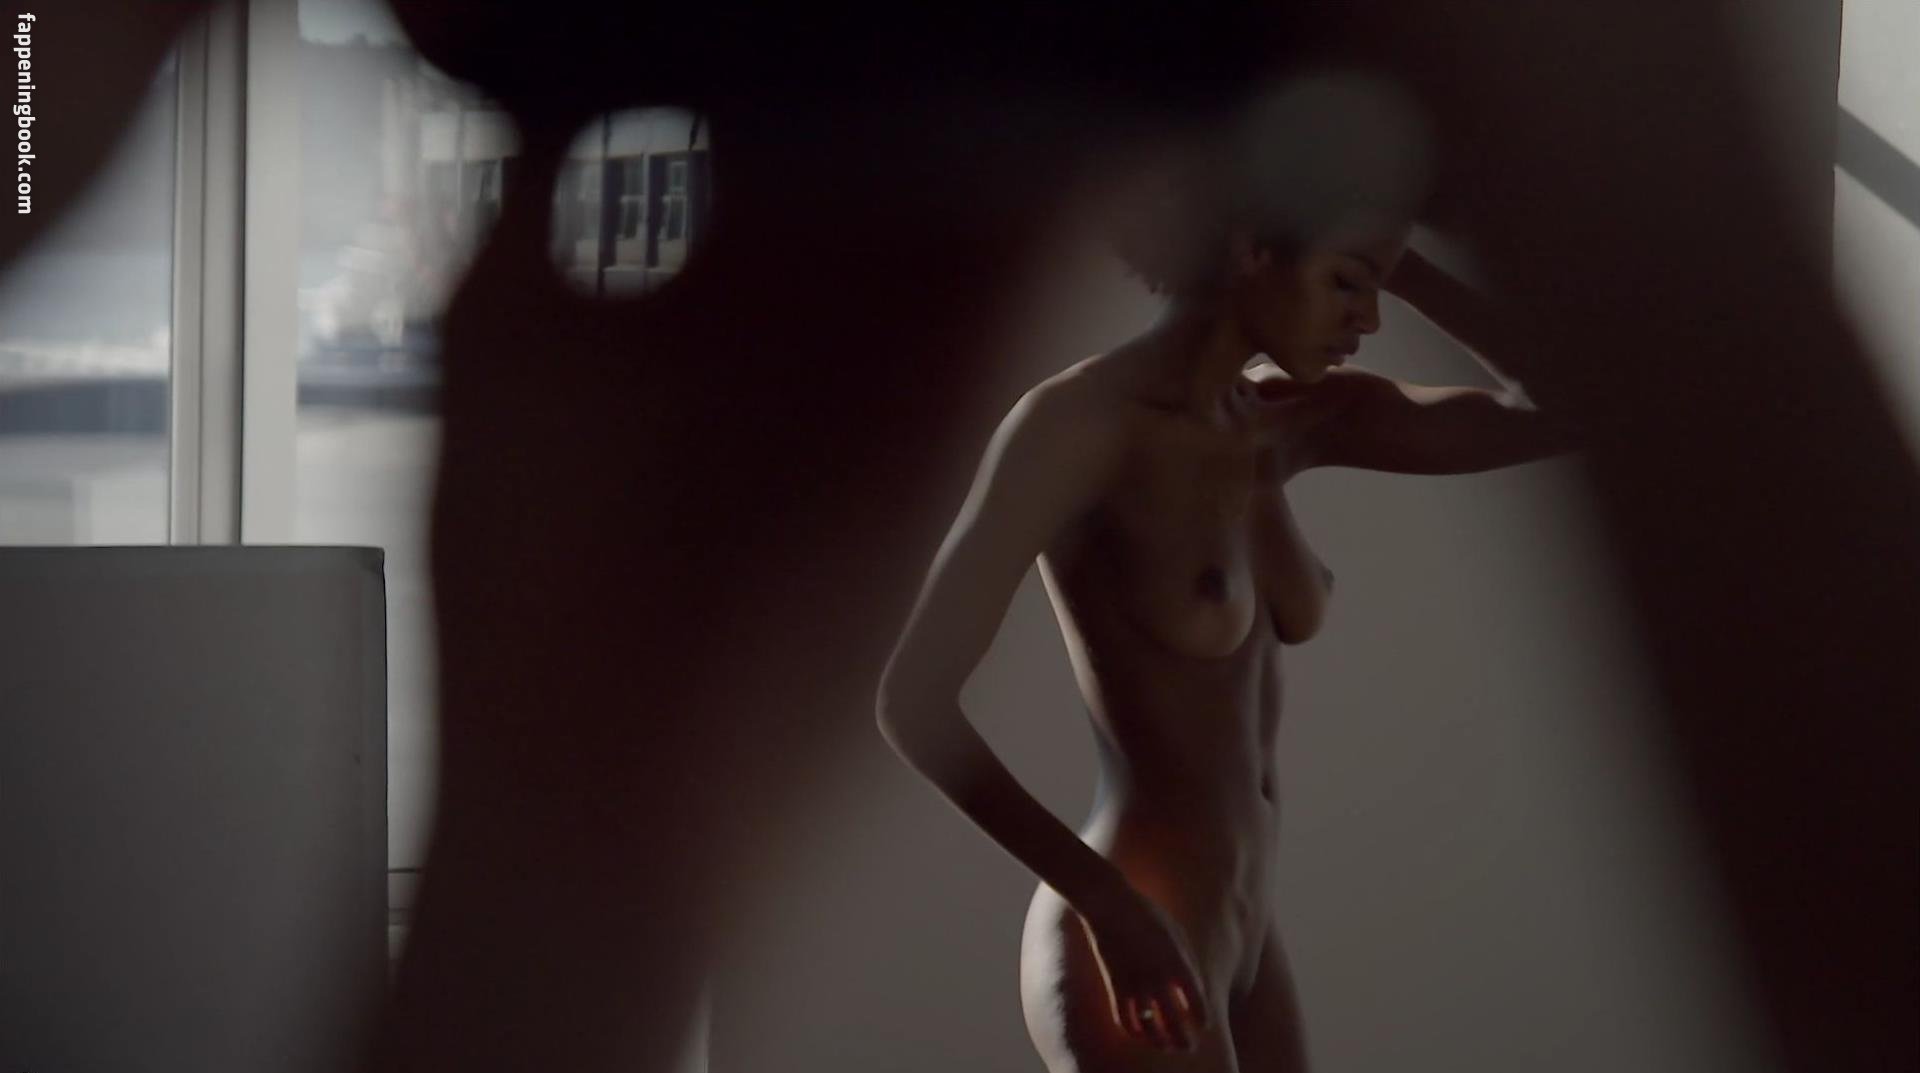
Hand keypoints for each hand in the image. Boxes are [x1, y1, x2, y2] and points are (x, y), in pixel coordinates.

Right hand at [1076, 885, 1210, 1051]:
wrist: (1111, 905)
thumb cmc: (1148, 914)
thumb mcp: (1177, 934)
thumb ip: (1188, 961)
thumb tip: (1195, 986)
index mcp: (1178, 964)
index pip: (1197, 1004)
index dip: (1202, 1020)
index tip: (1202, 1025)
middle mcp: (1158, 979)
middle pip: (1175, 1023)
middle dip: (1183, 1041)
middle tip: (1187, 1047)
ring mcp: (1135, 984)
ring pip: (1149, 1028)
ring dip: (1158, 1042)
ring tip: (1164, 1046)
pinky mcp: (1115, 986)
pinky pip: (1124, 1019)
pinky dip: (1133, 1031)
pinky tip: (1139, 1033)